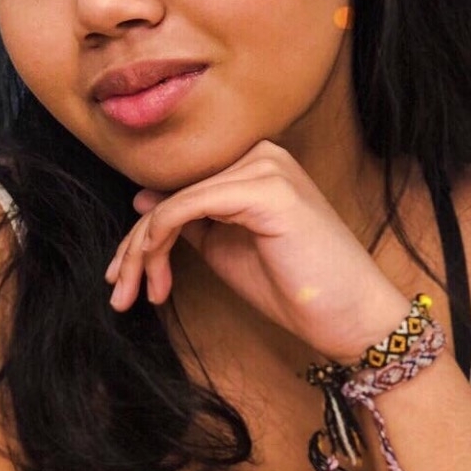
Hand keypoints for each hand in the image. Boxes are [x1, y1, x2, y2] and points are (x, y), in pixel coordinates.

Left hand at [104, 141, 406, 361]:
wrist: (350, 316)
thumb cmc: (297, 288)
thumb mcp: (227, 251)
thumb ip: (190, 221)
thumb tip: (143, 198)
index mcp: (255, 165)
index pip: (181, 190)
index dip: (141, 234)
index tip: (122, 276)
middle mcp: (261, 154)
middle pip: (172, 194)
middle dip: (135, 247)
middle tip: (120, 292)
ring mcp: (265, 167)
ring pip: (172, 203)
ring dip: (142, 252)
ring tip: (134, 293)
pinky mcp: (264, 189)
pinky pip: (188, 207)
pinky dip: (159, 242)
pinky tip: (157, 278)